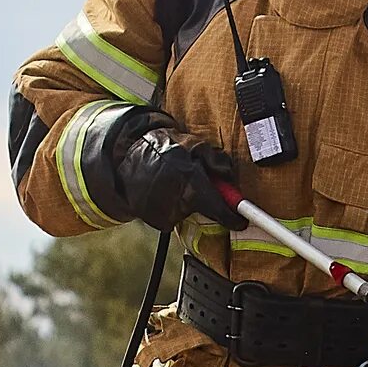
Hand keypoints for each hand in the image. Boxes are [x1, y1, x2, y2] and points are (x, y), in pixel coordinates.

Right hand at [109, 113, 240, 230]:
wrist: (125, 158)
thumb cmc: (161, 147)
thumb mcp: (191, 144)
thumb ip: (214, 159)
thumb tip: (229, 174)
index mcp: (190, 181)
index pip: (219, 208)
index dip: (234, 216)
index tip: (242, 220)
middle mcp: (178, 201)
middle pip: (205, 209)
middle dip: (206, 198)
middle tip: (195, 181)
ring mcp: (166, 214)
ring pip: (189, 212)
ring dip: (188, 200)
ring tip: (175, 182)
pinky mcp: (157, 222)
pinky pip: (175, 217)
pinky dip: (174, 206)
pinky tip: (164, 191)